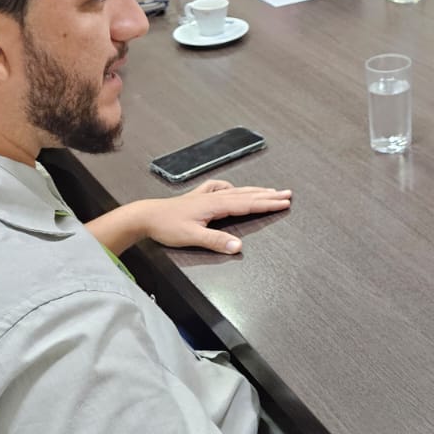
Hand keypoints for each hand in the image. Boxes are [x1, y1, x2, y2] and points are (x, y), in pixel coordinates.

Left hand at [140, 180, 292, 253]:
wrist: (146, 216)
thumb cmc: (167, 226)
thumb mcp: (192, 237)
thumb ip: (216, 241)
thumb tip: (239, 246)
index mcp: (216, 205)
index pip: (248, 204)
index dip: (268, 204)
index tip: (285, 202)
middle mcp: (214, 197)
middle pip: (247, 195)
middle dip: (268, 195)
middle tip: (287, 194)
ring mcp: (206, 195)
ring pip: (237, 191)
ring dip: (256, 190)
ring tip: (271, 190)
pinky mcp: (198, 197)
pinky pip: (221, 188)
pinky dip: (232, 187)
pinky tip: (233, 187)